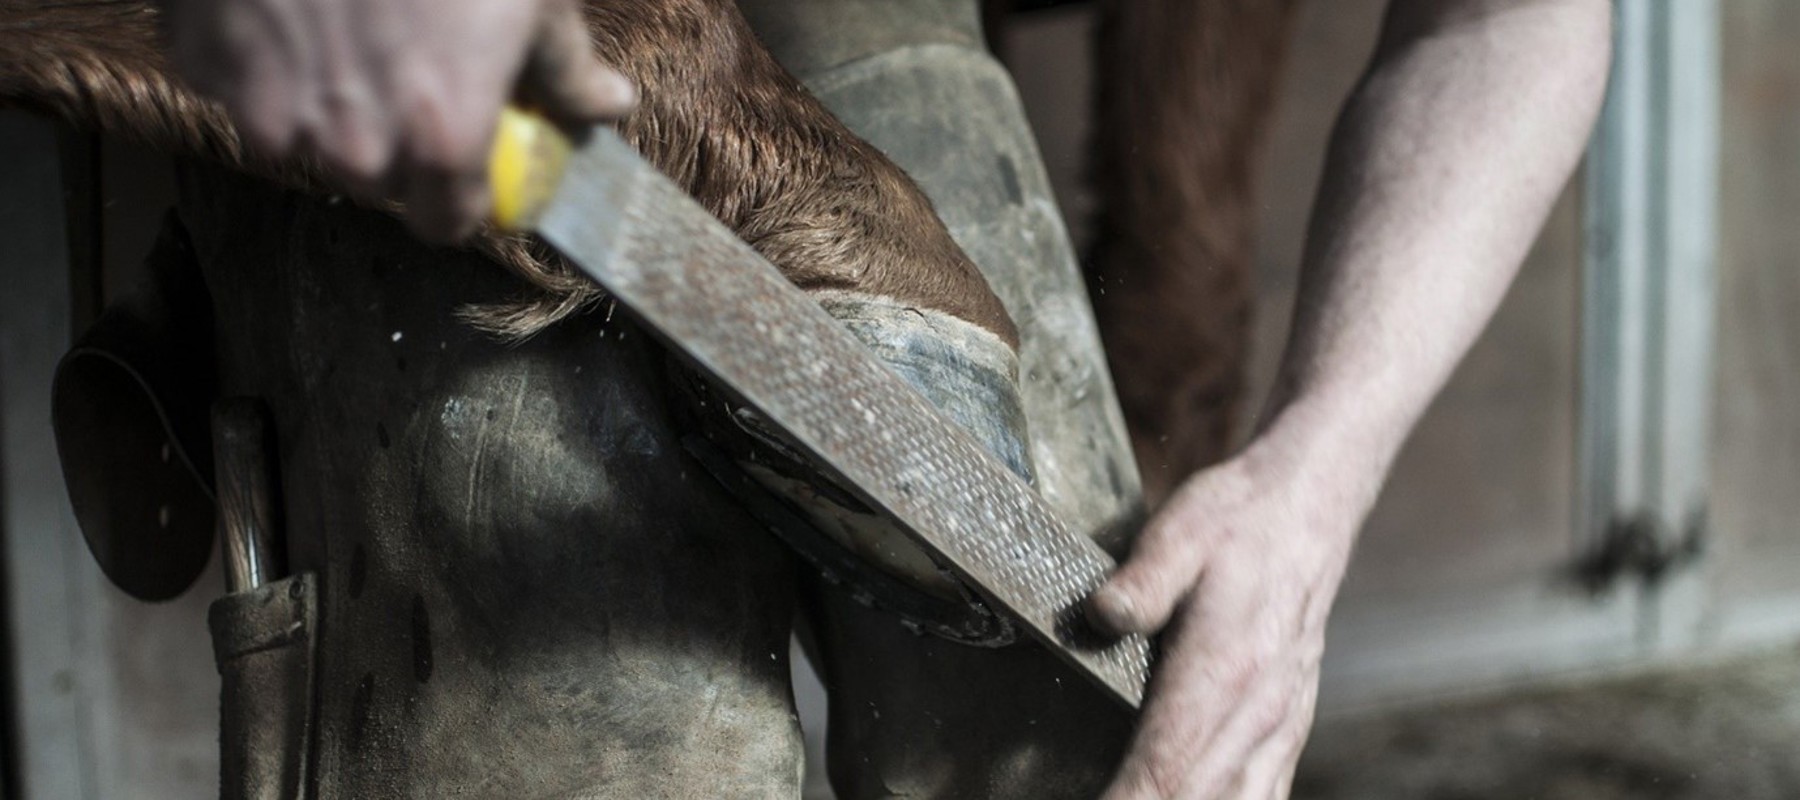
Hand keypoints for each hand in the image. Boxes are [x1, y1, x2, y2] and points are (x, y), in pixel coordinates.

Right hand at [163, 0, 635, 240]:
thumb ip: (567, 68)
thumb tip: (607, 105)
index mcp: (442, 140)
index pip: (445, 224)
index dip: (458, 196)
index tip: (464, 164)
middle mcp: (354, 145)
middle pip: (375, 183)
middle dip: (394, 144)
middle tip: (407, 75)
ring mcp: (270, 109)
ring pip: (301, 141)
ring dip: (324, 105)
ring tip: (348, 32)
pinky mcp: (207, 64)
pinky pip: (236, 88)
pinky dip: (260, 58)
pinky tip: (290, 8)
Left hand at [1087, 432, 1372, 798]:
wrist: (1307, 510)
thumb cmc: (1237, 521)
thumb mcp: (1179, 533)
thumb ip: (1141, 581)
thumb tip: (1100, 616)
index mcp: (1225, 673)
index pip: (1166, 771)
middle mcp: (1259, 715)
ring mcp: (1278, 730)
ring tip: (1124, 799)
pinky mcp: (1284, 732)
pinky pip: (1262, 796)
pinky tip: (1182, 799)